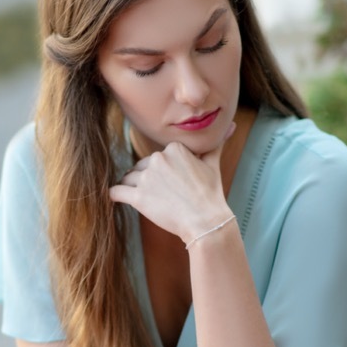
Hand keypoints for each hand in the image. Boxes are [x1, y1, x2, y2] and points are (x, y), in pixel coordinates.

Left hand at [108, 125, 236, 244]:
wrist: (206, 221)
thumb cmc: (210, 194)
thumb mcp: (213, 164)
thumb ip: (215, 144)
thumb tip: (231, 126)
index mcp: (174, 149)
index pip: (157, 156)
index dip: (162, 170)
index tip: (171, 183)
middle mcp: (157, 159)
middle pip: (142, 167)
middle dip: (148, 179)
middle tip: (163, 195)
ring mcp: (146, 178)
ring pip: (129, 178)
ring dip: (133, 187)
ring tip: (148, 200)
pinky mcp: (138, 197)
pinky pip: (116, 192)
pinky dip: (115, 195)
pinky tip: (117, 198)